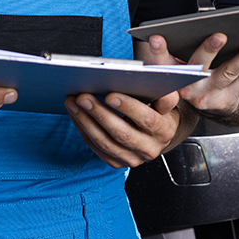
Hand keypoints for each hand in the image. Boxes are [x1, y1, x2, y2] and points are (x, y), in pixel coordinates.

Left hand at [64, 89, 180, 168]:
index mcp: (164, 130)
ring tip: (73, 103)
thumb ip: (161, 91)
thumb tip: (148, 76)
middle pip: (122, 134)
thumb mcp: (166, 98)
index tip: (110, 94)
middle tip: (82, 96)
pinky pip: (96, 148)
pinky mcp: (118, 162)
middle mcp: (150, 148)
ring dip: (85, 121)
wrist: (158, 133)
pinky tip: (75, 114)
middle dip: (99, 113)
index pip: (147, 119)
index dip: (128, 107)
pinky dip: (83, 130)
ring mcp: (133, 158)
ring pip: (105, 143)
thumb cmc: (158, 108)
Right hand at [144, 32, 238, 117]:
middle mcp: (188, 87)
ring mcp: (209, 95)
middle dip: (209, 50)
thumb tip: (201, 20)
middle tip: (219, 36)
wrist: (205, 103)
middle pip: (198, 66)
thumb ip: (178, 47)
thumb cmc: (192, 73)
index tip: (156, 38)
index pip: (161, 62)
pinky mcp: (228, 99)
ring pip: (227, 72)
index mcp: (172, 74)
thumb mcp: (177, 63)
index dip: (157, 52)